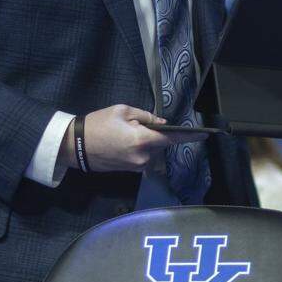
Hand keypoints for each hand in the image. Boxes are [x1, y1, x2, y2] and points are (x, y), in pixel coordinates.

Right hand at [69, 104, 204, 172]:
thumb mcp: (122, 111)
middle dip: (154, 134)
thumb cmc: (98, 124)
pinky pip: (142, 157)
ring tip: (123, 133)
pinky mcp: (130, 170)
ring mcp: (137, 166)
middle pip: (160, 144)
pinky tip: (122, 142)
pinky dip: (138, 148)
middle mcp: (143, 157)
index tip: (205, 134)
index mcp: (142, 140)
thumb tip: (160, 123)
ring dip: (145, 142)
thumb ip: (145, 116)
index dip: (189, 135)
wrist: (76, 146)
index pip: (172, 137)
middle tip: (134, 124)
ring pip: (151, 151)